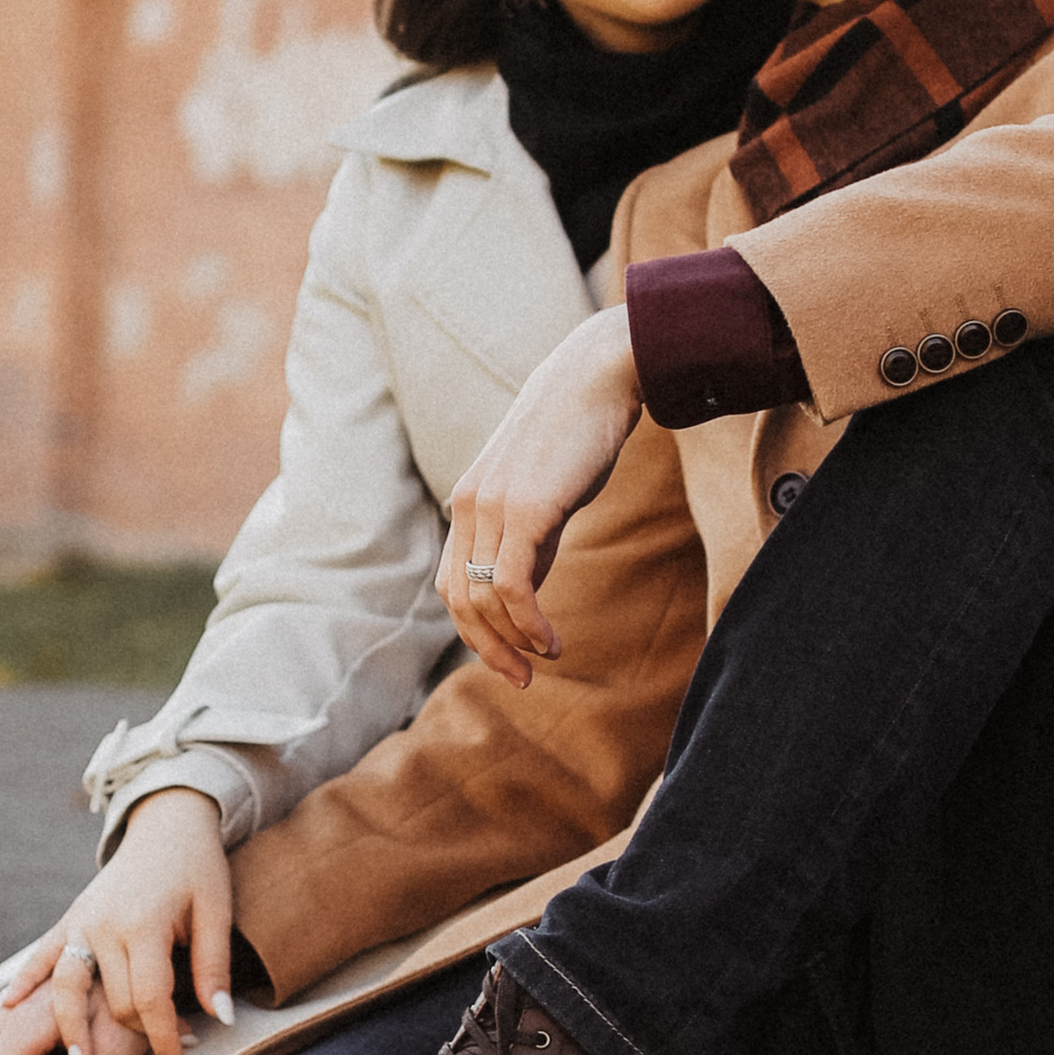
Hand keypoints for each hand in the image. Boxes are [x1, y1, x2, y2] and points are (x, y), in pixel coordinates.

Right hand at [37, 785, 237, 1054]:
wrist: (167, 825)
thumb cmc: (199, 869)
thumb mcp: (217, 912)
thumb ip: (213, 967)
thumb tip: (223, 1018)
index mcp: (143, 924)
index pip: (149, 998)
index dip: (164, 1040)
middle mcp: (103, 925)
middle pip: (112, 1001)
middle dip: (135, 1037)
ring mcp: (79, 923)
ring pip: (66, 987)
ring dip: (69, 1029)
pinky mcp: (67, 920)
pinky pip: (38, 958)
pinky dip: (20, 984)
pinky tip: (0, 1011)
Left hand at [438, 307, 641, 690]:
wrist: (598, 375)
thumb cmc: (581, 432)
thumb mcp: (546, 492)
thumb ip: (530, 539)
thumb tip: (527, 591)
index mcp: (468, 504)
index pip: (455, 584)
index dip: (478, 631)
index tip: (512, 658)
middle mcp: (469, 506)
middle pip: (460, 600)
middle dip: (488, 649)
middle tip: (522, 680)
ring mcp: (493, 507)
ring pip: (483, 599)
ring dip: (512, 643)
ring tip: (545, 659)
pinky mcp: (526, 509)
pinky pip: (513, 587)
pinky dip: (529, 625)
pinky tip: (552, 641)